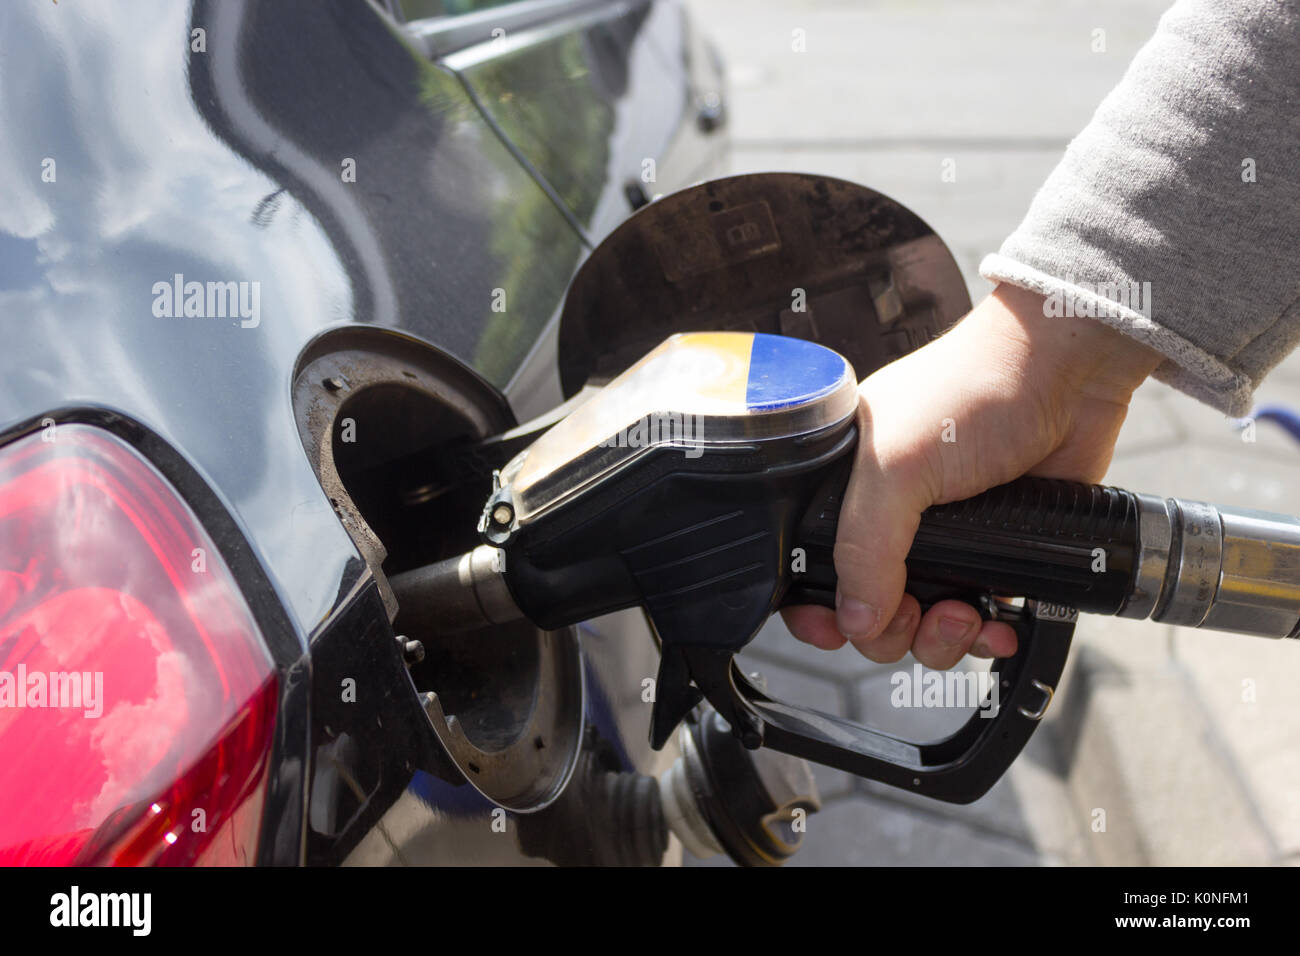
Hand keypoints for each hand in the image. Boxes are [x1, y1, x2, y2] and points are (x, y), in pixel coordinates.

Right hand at [781, 283, 1161, 666]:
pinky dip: (984, 632)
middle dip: (891, 628)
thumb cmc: (973, 391)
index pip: (808, 564)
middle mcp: (890, 515)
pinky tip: (998, 625)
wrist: (1068, 371)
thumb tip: (857, 620)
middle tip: (917, 614)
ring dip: (940, 637)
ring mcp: (944, 535)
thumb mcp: (895, 467)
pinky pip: (975, 616)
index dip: (815, 607)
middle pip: (866, 606)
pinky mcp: (997, 549)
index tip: (832, 631)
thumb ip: (865, 548)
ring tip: (964, 614)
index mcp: (848, 487)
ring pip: (921, 621)